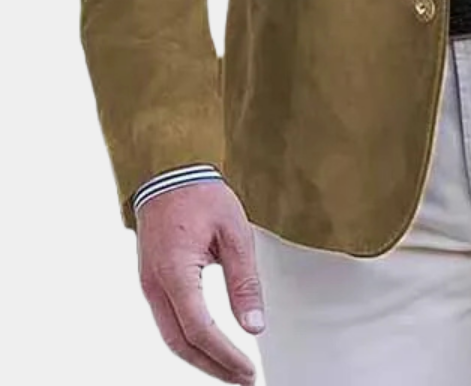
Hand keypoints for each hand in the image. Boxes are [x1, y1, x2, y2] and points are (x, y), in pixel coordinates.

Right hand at [136, 180, 263, 384]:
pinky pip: (168, 322)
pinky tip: (210, 346)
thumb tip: (254, 325)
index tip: (247, 370)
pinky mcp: (153, 282)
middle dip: (212, 367)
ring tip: (230, 370)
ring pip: (172, 337)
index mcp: (175, 271)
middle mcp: (156, 285)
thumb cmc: (200, 195)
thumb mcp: (234, 231)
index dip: (224, 355)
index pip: (199, 329)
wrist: (168, 171)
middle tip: (242, 379)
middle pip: (181, 344)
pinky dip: (190, 341)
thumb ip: (244, 280)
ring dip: (201, 358)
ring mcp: (150, 285)